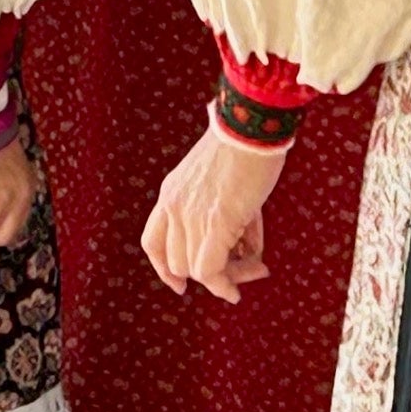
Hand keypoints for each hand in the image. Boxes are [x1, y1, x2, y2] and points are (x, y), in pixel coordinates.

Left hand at [141, 124, 283, 301]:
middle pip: (177, 262)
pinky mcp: (214, 223)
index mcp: (171, 192)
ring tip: (257, 265)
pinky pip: (211, 271)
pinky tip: (246, 282)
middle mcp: (173, 205)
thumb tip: (247, 252)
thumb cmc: (245, 146)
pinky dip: (226, 285)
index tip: (181, 286)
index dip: (164, 268)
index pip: (153, 241)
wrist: (252, 125)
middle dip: (211, 274)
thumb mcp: (219, 181)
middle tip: (246, 267)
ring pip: (196, 271)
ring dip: (227, 277)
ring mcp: (190, 215)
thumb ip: (224, 212)